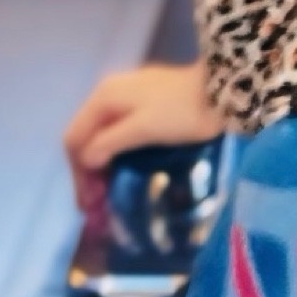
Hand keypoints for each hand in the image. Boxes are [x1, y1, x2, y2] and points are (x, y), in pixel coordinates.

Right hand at [61, 61, 226, 214]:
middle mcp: (110, 93)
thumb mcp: (143, 129)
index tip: (90, 204)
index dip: (78, 173)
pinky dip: (116, 154)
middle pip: (87, 137)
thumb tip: (86, 159)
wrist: (221, 89)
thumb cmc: (182, 111)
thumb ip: (109, 142)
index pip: (75, 138)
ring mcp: (128, 97)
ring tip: (108, 195)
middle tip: (97, 206)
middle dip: (88, 172)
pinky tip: (122, 172)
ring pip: (103, 136)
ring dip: (101, 166)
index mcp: (104, 96)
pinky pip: (119, 132)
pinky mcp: (146, 104)